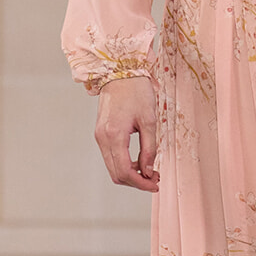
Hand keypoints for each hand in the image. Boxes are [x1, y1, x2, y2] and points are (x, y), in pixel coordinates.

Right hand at [95, 75, 158, 191]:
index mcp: (114, 135)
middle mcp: (102, 138)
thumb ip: (149, 148)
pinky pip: (111, 157)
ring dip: (131, 174)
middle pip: (116, 174)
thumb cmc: (136, 91)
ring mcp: (99, 136)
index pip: (124, 171)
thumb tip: (148, 171)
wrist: (120, 72)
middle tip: (155, 178)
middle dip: (136, 181)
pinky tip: (139, 161)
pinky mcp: (101, 133)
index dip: (141, 183)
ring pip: (113, 167)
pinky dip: (124, 164)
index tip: (155, 183)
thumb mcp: (149, 120)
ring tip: (150, 170)